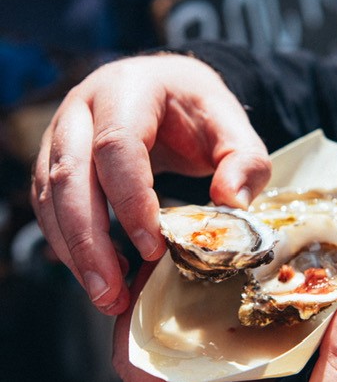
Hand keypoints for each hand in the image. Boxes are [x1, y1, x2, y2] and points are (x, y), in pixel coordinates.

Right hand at [31, 54, 270, 313]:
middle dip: (88, 241)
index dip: (130, 199)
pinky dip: (68, 243)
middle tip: (112, 292)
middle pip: (70, 175)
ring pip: (50, 196)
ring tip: (106, 294)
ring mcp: (61, 133)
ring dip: (74, 251)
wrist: (166, 87)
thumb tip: (230, 203)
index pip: (117, 145)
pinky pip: (48, 205)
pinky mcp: (55, 160)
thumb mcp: (232, 125)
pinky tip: (99, 271)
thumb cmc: (197, 108)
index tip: (153, 248)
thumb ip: (244, 160)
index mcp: (128, 88)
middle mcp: (83, 106)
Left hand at [113, 265, 336, 381]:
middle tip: (195, 264)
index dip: (129, 318)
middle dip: (178, 308)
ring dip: (216, 328)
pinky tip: (270, 330)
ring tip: (230, 285)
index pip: (135, 369)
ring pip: (202, 369)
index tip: (142, 272)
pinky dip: (247, 351)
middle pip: (167, 357)